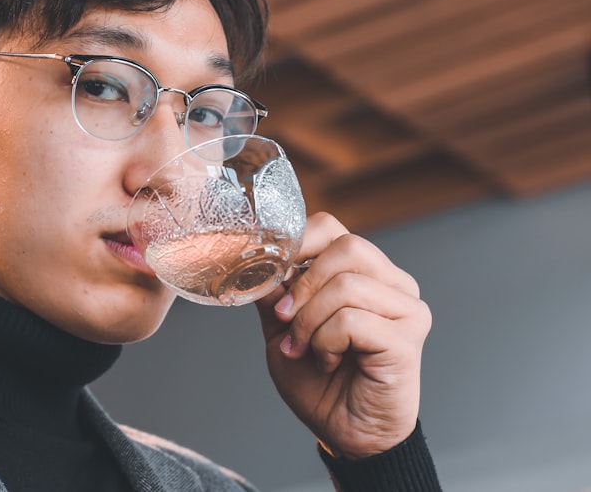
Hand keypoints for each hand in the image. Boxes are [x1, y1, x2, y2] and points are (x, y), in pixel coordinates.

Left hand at [255, 212, 431, 458]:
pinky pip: (352, 320)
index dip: (296, 244)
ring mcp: (406, 308)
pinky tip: (328, 360)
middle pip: (346, 247)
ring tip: (306, 349)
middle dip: (303, 284)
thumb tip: (254, 261)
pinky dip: (326, 341)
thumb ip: (273, 292)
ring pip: (346, 284)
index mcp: (362, 271)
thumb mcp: (282, 328)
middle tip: (285, 319)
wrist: (343, 432)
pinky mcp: (407, 338)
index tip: (271, 274)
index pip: (331, 229)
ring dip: (311, 321)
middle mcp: (391, 282)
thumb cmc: (318, 380)